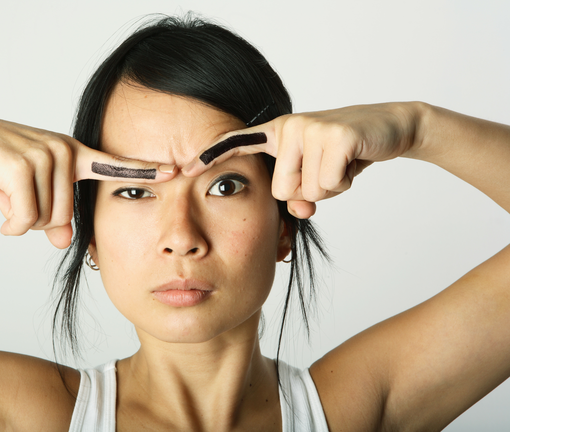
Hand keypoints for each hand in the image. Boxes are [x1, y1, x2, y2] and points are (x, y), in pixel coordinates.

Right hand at [0, 116, 176, 247]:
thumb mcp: (32, 194)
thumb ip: (55, 218)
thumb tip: (66, 243)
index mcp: (73, 154)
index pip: (114, 164)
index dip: (145, 170)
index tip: (176, 170)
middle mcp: (64, 151)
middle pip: (66, 217)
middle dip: (39, 221)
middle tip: (16, 200)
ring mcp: (45, 154)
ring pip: (46, 220)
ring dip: (21, 220)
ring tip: (5, 193)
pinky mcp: (22, 164)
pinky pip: (26, 218)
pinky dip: (12, 223)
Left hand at [182, 103, 419, 217]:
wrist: (389, 127)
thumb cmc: (344, 154)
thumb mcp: (316, 175)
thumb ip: (298, 195)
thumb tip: (298, 211)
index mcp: (278, 133)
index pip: (238, 142)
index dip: (213, 156)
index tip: (186, 168)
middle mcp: (289, 127)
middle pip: (281, 191)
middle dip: (307, 191)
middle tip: (328, 167)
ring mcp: (310, 128)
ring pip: (307, 191)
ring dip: (330, 187)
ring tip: (341, 162)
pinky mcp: (335, 136)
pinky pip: (328, 185)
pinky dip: (345, 182)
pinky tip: (353, 161)